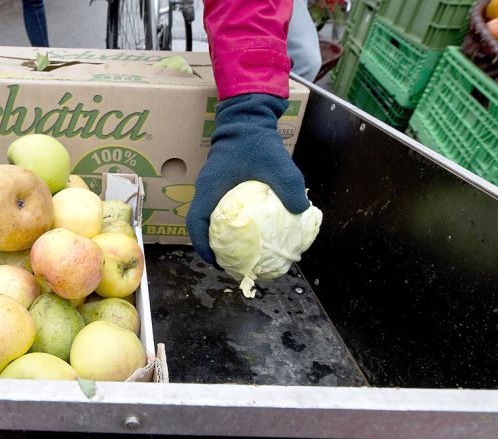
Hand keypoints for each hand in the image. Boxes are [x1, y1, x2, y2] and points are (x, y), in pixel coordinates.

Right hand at [186, 93, 308, 266]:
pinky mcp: (220, 183)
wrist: (247, 116)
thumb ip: (289, 188)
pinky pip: (219, 209)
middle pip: (200, 227)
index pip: (196, 225)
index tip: (219, 262)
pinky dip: (228, 223)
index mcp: (210, 189)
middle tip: (230, 263)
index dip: (204, 248)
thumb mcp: (277, 165)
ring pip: (208, 218)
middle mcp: (206, 190)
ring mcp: (212, 186)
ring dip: (218, 237)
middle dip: (212, 248)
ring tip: (237, 251)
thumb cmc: (256, 140)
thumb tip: (301, 213)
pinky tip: (248, 228)